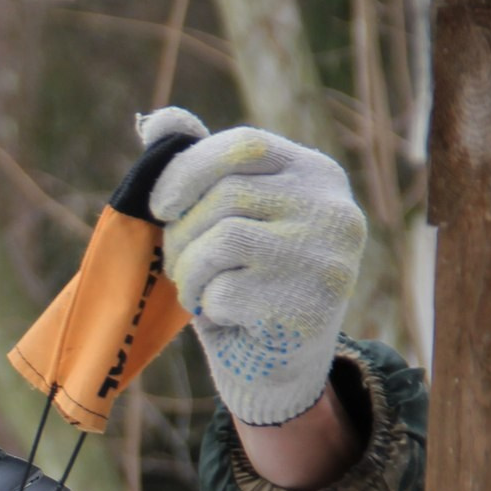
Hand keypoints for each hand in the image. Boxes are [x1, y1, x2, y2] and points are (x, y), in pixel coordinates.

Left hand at [139, 106, 366, 426]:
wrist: (279, 368)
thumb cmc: (247, 285)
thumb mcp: (228, 220)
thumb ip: (200, 170)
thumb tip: (157, 121)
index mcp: (319, 175)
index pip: (245, 146)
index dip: (189, 170)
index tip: (161, 206)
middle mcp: (334, 210)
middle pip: (226, 195)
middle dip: (183, 234)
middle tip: (182, 267)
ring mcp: (326, 258)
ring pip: (222, 240)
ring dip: (191, 273)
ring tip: (201, 291)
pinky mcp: (308, 307)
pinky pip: (226, 291)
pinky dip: (210, 308)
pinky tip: (229, 318)